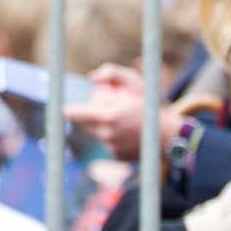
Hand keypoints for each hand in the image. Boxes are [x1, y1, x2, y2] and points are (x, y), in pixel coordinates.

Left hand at [67, 67, 182, 161]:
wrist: (167, 135)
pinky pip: (106, 145)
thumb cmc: (151, 105)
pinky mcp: (118, 157)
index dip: (68, 110)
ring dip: (99, 127)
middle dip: (85, 117)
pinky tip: (124, 133)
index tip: (63, 108)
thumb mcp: (134, 80)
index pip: (76, 114)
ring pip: (95, 135)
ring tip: (116, 120)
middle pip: (83, 126)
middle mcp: (106, 134)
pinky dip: (111, 138)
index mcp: (107, 116)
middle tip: (95, 109)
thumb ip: (111, 72)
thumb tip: (92, 77)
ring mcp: (111, 148)